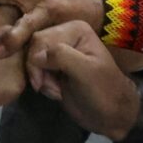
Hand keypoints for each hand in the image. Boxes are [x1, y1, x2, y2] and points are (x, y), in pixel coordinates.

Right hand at [26, 21, 138, 141]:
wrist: (110, 114)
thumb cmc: (103, 91)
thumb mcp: (86, 71)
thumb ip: (62, 56)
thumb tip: (35, 55)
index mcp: (75, 29)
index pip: (41, 39)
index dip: (37, 62)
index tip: (49, 85)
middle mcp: (65, 34)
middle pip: (34, 48)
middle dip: (39, 72)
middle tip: (55, 90)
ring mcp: (59, 50)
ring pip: (32, 59)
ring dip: (41, 79)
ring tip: (57, 92)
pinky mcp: (55, 65)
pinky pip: (36, 69)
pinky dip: (42, 83)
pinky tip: (56, 92)